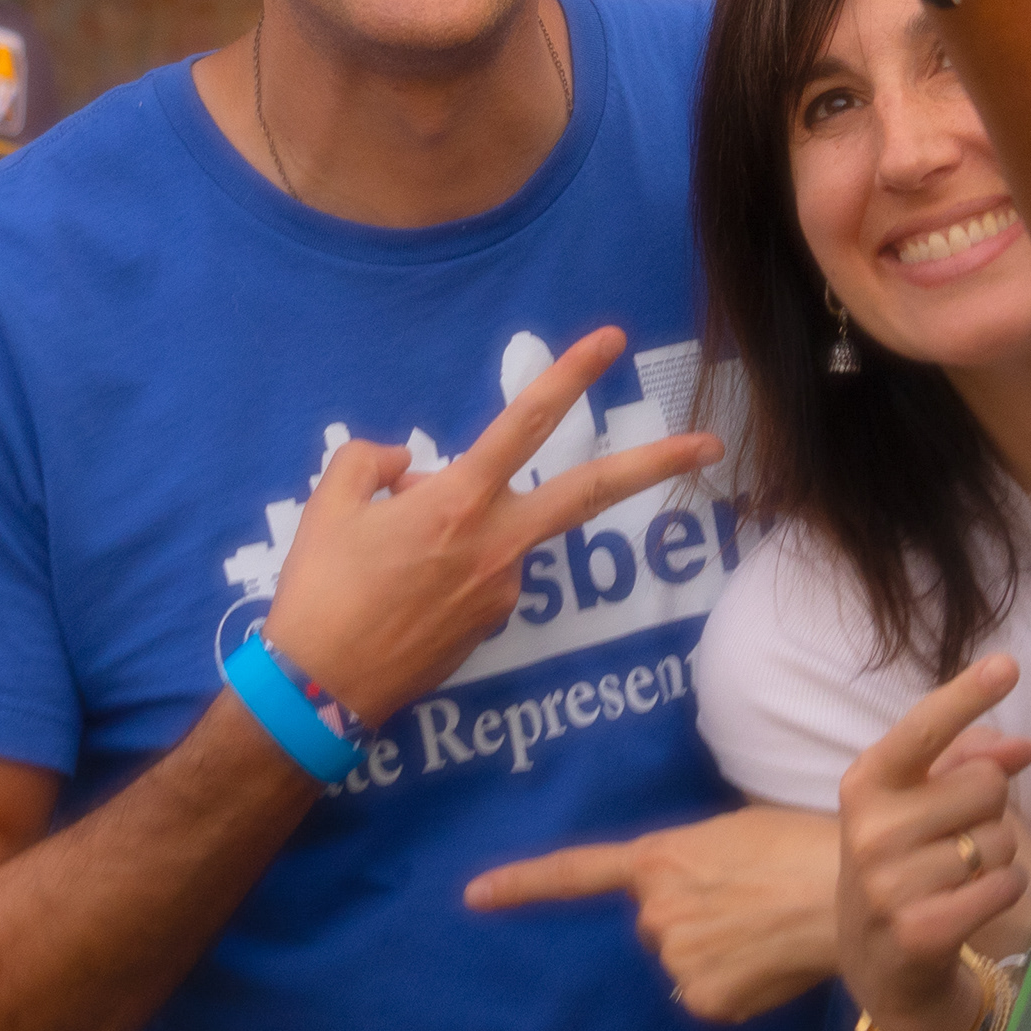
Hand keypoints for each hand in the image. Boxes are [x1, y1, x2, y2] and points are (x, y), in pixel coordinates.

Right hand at [259, 325, 719, 728]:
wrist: (320, 690)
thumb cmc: (319, 592)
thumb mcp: (329, 505)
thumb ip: (373, 461)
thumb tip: (410, 463)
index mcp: (457, 501)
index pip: (527, 421)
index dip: (571, 375)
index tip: (611, 340)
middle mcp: (496, 543)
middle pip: (591, 492)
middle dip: (656, 464)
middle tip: (711, 444)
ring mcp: (502, 590)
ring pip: (504, 532)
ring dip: (464, 529)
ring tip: (385, 566)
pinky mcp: (493, 626)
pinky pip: (481, 574)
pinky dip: (449, 568)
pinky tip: (399, 594)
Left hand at [462, 805, 841, 1021]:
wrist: (847, 895)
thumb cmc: (803, 848)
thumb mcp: (732, 831)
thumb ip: (690, 860)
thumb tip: (689, 889)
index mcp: (657, 859)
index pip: (575, 873)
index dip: (522, 884)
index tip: (471, 897)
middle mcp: (654, 913)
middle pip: (655, 926)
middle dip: (689, 918)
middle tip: (744, 900)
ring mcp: (676, 961)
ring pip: (683, 964)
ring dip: (715, 953)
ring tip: (765, 928)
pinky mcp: (705, 1000)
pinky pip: (709, 996)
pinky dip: (735, 985)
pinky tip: (768, 962)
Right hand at [836, 656, 1030, 1030]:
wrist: (880, 967)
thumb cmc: (908, 865)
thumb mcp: (921, 806)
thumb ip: (969, 763)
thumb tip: (1022, 748)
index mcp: (866, 784)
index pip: (925, 730)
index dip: (968, 695)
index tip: (1008, 666)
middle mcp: (870, 830)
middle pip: (985, 785)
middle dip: (991, 809)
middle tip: (958, 839)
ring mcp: (889, 884)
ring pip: (999, 840)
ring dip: (996, 857)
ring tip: (958, 877)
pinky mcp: (919, 931)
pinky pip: (1003, 887)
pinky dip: (1004, 891)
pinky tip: (974, 904)